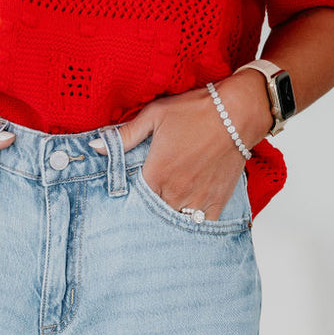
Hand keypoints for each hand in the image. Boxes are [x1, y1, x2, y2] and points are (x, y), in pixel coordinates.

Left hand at [91, 70, 271, 220]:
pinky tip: (188, 218)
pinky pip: (202, 224)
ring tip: (167, 212)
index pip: (135, 201)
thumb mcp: (154, 115)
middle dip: (150, 212)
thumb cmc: (195, 110)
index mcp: (156, 174)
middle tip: (148, 209)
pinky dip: (194, 224)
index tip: (132, 199)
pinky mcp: (216, 202)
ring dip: (170, 218)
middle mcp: (175, 192)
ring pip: (176, 222)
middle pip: (154, 215)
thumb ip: (124, 135)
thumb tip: (95, 146)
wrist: (237, 112)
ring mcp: (196, 200)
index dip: (132, 201)